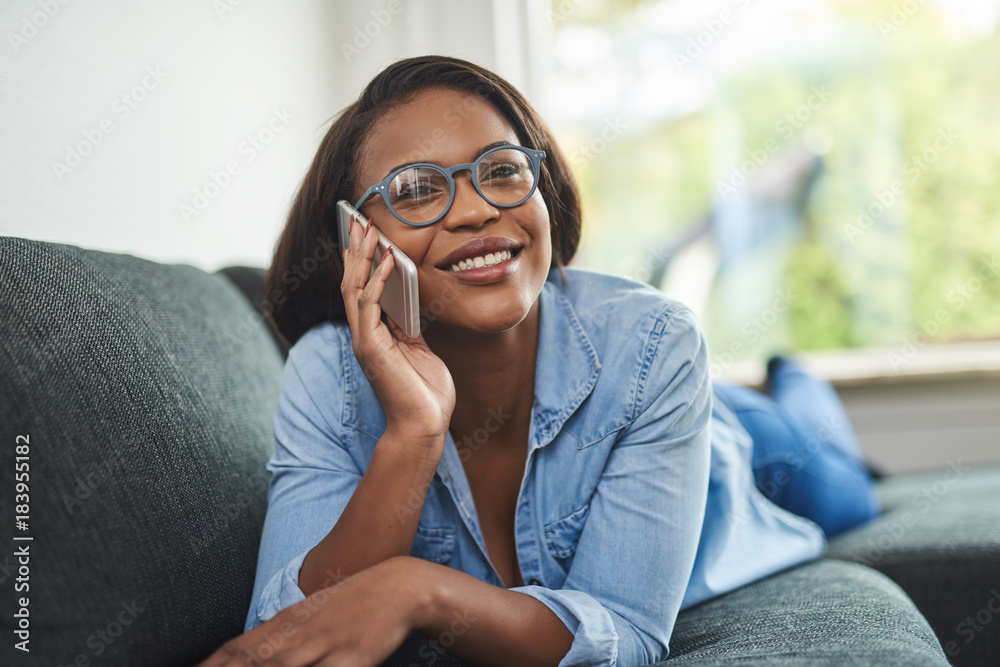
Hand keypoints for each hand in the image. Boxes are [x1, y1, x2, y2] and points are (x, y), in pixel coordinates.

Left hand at [197, 557, 424, 666]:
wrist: (399, 586)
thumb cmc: (351, 607)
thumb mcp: (309, 617)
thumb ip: (278, 638)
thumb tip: (245, 654)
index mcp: (285, 623)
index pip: (235, 650)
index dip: (209, 666)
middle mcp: (298, 634)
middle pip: (250, 662)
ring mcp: (324, 644)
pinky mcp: (352, 657)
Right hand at [341, 215, 455, 445]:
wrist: (425, 425)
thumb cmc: (426, 393)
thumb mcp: (420, 350)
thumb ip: (409, 327)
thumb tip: (409, 303)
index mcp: (375, 334)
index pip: (362, 290)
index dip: (361, 261)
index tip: (363, 235)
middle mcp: (364, 335)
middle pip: (352, 283)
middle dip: (355, 250)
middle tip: (357, 220)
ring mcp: (365, 341)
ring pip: (354, 289)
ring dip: (361, 257)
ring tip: (367, 229)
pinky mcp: (371, 348)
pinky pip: (370, 306)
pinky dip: (378, 281)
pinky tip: (386, 261)